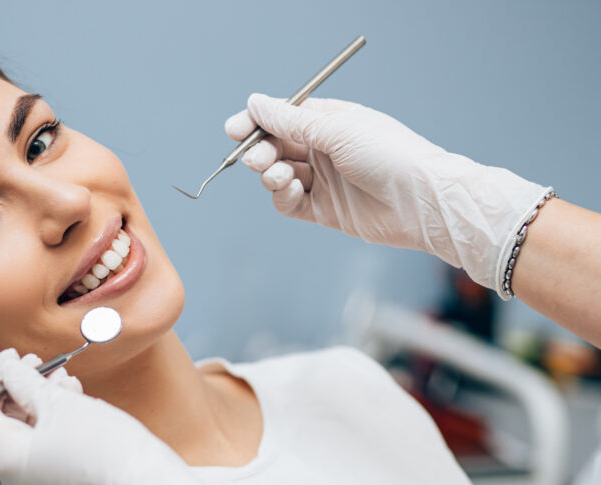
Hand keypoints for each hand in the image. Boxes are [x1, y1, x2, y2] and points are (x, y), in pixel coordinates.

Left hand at [0, 349, 226, 484]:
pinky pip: (50, 457)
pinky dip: (58, 428)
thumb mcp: (61, 404)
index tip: (12, 357)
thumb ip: (26, 384)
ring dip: (43, 405)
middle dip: (21, 390)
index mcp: (7, 461)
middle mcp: (17, 484)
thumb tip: (8, 370)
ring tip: (67, 380)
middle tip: (41, 363)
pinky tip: (79, 404)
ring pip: (31, 440)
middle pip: (4, 426)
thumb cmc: (106, 449)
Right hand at [226, 94, 551, 297]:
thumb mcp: (337, 130)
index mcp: (329, 122)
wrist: (420, 202)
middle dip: (260, 151)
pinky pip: (289, 202)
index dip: (257, 122)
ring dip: (270, 174)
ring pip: (279, 174)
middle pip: (275, 146)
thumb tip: (256, 103)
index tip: (235, 129)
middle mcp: (324, 149)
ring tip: (279, 175)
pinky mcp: (324, 210)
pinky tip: (289, 190)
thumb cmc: (390, 155)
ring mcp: (323, 180)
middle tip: (254, 158)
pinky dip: (282, 196)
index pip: (282, 117)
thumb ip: (292, 121)